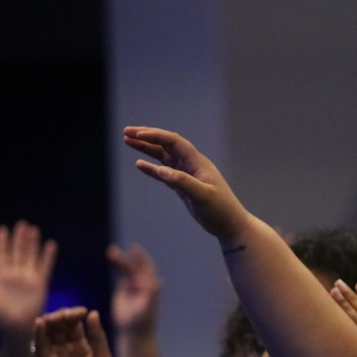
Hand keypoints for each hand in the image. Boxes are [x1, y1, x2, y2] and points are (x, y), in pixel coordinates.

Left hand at [0, 221, 57, 338]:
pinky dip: (48, 257)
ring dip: (31, 243)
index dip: (1, 243)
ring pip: (30, 257)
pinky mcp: (40, 285)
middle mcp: (15, 276)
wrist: (15, 330)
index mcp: (0, 278)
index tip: (2, 229)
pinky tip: (50, 245)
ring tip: (33, 229)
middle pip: (17, 252)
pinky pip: (45, 268)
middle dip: (19, 239)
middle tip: (22, 224)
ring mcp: (28, 280)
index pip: (1, 256)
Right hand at [33, 307, 115, 356]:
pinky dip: (39, 335)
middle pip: (60, 328)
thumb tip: (92, 312)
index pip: (74, 327)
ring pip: (48, 335)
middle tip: (68, 313)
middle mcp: (66, 351)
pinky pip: (39, 348)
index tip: (82, 311)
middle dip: (62, 318)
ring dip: (50, 323)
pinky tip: (41, 323)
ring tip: (56, 316)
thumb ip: (98, 337)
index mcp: (82, 348)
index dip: (76, 317)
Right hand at [108, 244, 162, 335]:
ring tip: (110, 251)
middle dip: (126, 259)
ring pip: (127, 268)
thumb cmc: (141, 323)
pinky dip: (116, 266)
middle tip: (113, 251)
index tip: (134, 249)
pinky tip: (109, 258)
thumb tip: (158, 281)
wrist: (134, 332)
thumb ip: (152, 295)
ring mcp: (134, 285)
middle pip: (134, 267)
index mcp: (149, 286)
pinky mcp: (125, 289)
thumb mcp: (147, 309)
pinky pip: (121, 273)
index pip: (146, 269)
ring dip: (119, 260)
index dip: (141, 258)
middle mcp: (143, 283)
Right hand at [124, 127, 251, 239]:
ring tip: (128, 141)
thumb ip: (182, 182)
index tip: (138, 134)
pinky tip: (139, 164)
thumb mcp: (202, 196)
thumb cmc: (220, 210)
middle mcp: (191, 165)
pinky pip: (164, 173)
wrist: (230, 225)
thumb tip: (162, 170)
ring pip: (163, 157)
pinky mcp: (183, 186)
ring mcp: (187, 174)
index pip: (174, 142)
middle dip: (147, 136)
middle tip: (126, 131)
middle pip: (166, 145)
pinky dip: (151, 168)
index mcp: (197, 162)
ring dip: (146, 148)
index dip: (156, 135)